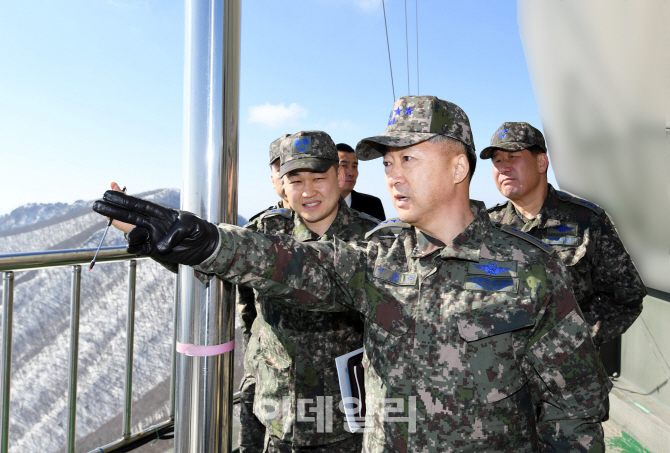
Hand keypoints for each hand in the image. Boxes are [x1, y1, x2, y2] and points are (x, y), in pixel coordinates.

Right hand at [92, 191, 220, 265]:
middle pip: (128, 216)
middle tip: (97, 204)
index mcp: (159, 212)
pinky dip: (133, 246)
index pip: (138, 204)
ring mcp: (150, 236)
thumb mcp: (191, 226)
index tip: (110, 189)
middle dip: (113, 211)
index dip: (124, 198)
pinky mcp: (152, 250)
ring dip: (122, 227)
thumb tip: (160, 245)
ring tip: (112, 220)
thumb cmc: (199, 230)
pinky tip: (130, 242)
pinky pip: (138, 248)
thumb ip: (176, 231)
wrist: (205, 247)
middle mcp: (151, 223)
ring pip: (130, 231)